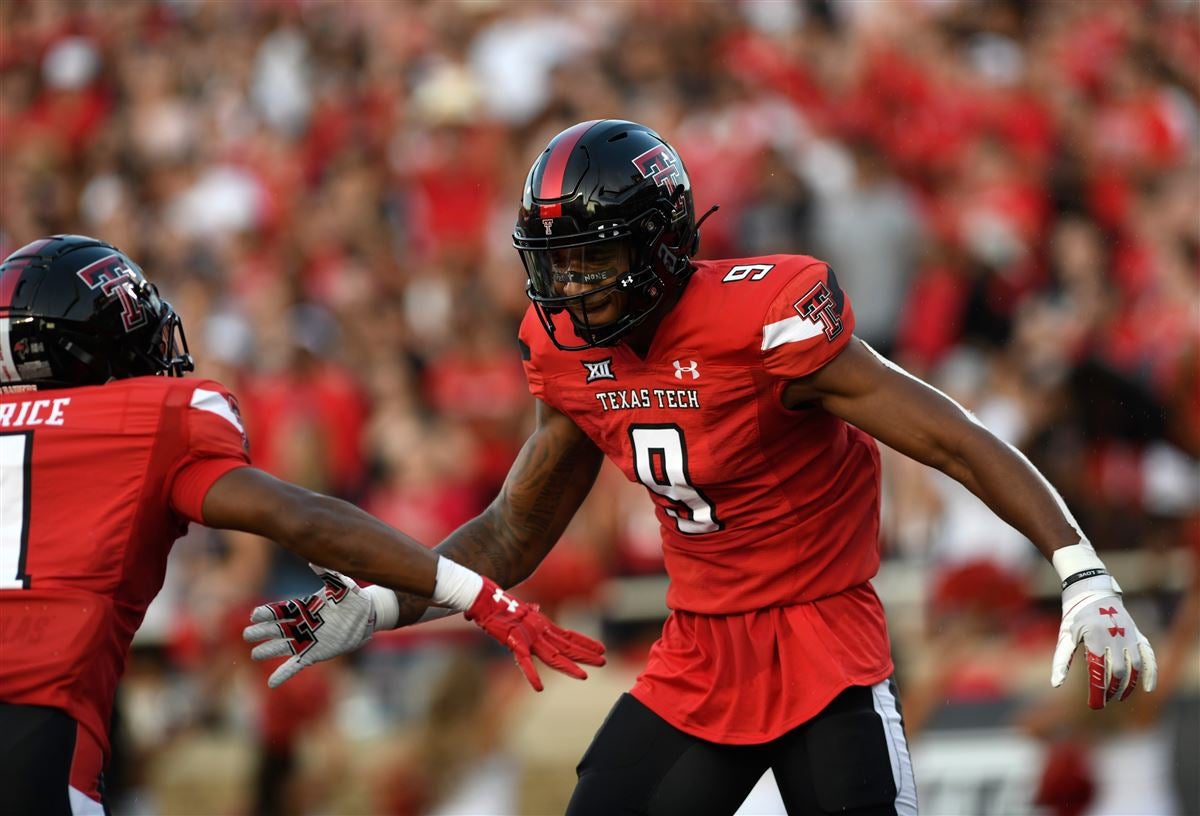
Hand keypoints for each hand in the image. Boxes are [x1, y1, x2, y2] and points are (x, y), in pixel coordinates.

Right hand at [243, 566, 375, 687]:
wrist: (367, 616)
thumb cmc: (353, 598)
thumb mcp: (341, 584)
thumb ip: (327, 574)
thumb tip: (313, 561)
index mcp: (305, 608)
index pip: (282, 610)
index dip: (269, 613)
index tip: (256, 615)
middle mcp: (302, 625)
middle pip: (277, 629)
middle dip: (262, 631)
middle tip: (247, 634)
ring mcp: (307, 640)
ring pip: (282, 646)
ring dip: (268, 651)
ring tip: (253, 654)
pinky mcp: (314, 654)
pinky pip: (295, 665)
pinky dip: (283, 674)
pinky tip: (271, 683)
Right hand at [465, 577, 605, 690]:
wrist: (483, 599)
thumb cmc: (500, 604)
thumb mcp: (519, 610)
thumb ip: (530, 612)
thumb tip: (536, 608)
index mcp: (542, 626)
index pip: (569, 636)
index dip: (586, 642)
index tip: (602, 648)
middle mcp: (540, 632)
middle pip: (567, 647)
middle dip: (585, 654)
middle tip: (604, 661)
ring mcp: (528, 638)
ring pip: (552, 656)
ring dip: (569, 667)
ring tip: (585, 677)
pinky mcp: (514, 642)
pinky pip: (523, 661)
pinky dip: (530, 674)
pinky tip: (538, 687)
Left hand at [1052, 577, 1157, 708]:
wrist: (1092, 591)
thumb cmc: (1075, 616)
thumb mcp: (1065, 636)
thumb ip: (1061, 660)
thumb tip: (1055, 684)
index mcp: (1094, 638)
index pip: (1098, 672)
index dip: (1097, 692)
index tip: (1094, 705)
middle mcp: (1115, 637)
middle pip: (1117, 672)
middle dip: (1111, 689)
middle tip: (1103, 700)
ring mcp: (1129, 636)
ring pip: (1134, 667)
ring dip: (1128, 685)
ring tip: (1118, 696)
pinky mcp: (1138, 635)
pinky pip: (1149, 656)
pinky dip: (1150, 673)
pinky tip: (1147, 688)